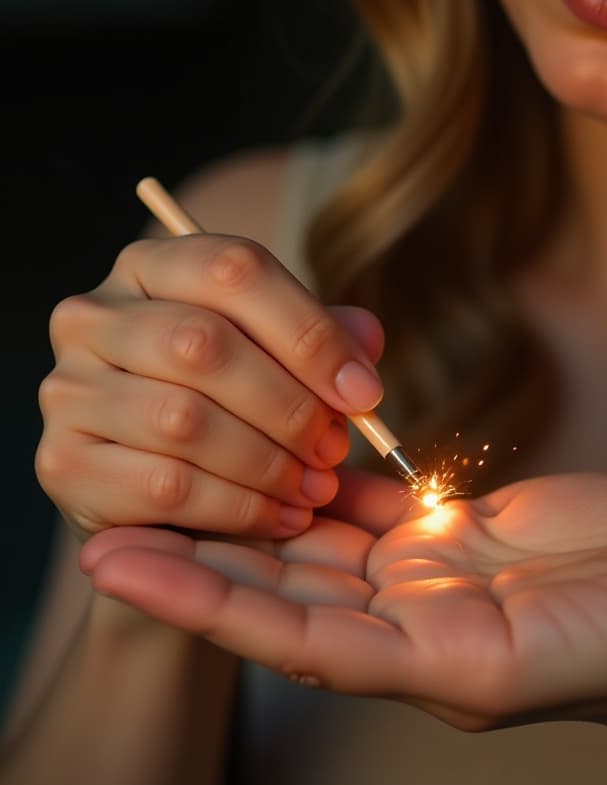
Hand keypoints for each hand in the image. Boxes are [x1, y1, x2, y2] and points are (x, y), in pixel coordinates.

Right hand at [36, 235, 384, 540]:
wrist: (159, 494)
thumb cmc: (227, 409)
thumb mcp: (276, 360)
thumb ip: (319, 339)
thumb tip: (366, 339)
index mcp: (152, 267)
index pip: (235, 270)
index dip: (310, 333)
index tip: (365, 393)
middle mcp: (93, 315)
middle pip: (204, 344)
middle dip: (289, 405)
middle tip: (336, 449)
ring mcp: (67, 387)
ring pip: (184, 419)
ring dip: (268, 462)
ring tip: (316, 487)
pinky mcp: (63, 461)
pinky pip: (165, 484)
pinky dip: (239, 506)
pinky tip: (280, 516)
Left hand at [80, 472, 606, 733]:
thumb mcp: (557, 654)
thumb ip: (462, 653)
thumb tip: (372, 652)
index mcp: (428, 663)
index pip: (290, 634)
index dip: (202, 599)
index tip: (116, 560)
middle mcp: (412, 620)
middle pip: (281, 586)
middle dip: (195, 552)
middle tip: (101, 513)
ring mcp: (429, 575)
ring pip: (314, 540)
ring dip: (242, 507)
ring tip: (166, 469)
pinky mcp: (453, 531)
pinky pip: (367, 502)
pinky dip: (314, 475)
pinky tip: (266, 445)